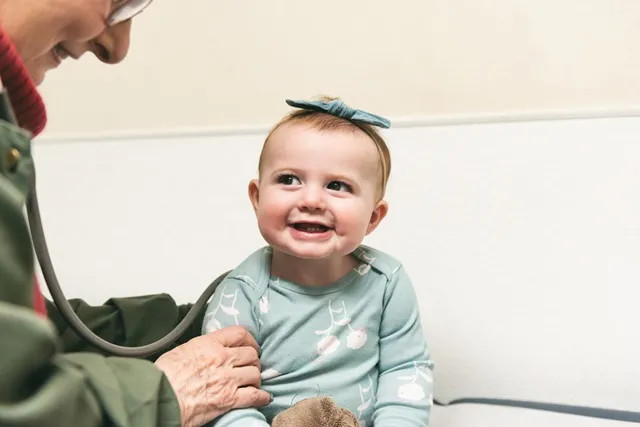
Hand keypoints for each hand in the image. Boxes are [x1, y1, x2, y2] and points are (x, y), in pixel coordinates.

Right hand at [155, 326, 270, 426]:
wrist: (158, 397)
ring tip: (252, 382)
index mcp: (209, 343)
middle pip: (251, 354)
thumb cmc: (163, 376)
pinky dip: (262, 397)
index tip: (251, 345)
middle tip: (250, 366)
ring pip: (255, 373)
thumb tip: (206, 350)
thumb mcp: (181, 350)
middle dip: (253, 360)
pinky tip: (264, 398)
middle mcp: (222, 358)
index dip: (249, 340)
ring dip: (256, 378)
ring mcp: (228, 379)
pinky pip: (254, 396)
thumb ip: (200, 347)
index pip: (239, 334)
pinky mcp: (229, 399)